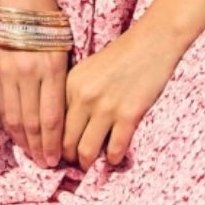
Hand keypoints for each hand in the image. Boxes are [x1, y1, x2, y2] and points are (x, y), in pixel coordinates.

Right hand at [0, 44, 68, 167]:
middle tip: (46, 165)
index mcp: (52, 67)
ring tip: (31, 155)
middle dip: (39, 148)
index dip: (54, 143)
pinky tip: (16, 135)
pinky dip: (9, 124)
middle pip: (33, 122)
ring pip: (14, 117)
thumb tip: (65, 109)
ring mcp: (9, 72)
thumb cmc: (48, 17)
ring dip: (23, 141)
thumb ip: (61, 77)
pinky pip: (2, 104)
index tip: (58, 160)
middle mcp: (29, 72)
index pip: (52, 117)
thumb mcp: (64, 45)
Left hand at [62, 17, 181, 170]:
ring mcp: (106, 107)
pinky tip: (114, 156)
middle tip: (73, 162)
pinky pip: (114, 150)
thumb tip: (66, 129)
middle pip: (66, 142)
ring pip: (86, 151)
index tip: (55, 153)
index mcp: (69, 83)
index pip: (51, 124)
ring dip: (87, 162)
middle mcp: (83, 97)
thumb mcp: (87, 70)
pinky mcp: (128, 115)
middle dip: (68, 158)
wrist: (152, 42)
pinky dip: (113, 158)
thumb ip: (73, 95)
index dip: (52, 143)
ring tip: (91, 163)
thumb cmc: (120, 55)